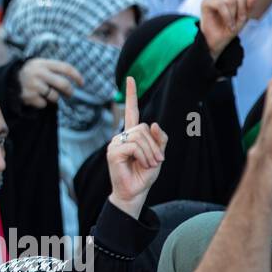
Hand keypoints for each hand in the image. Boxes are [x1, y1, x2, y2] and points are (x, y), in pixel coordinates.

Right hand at [17, 58, 82, 109]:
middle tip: (69, 94)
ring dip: (54, 98)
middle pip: (63, 84)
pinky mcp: (29, 96)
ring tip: (46, 94)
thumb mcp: (42, 65)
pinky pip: (44, 104)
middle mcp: (38, 73)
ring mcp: (33, 85)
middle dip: (69, 91)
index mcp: (43, 63)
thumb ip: (56, 70)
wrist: (11, 80)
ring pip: (54, 96)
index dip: (76, 76)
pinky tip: (36, 97)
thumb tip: (75, 82)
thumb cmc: (33, 73)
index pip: (65, 68)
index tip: (82, 83)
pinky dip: (42, 103)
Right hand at [107, 76, 167, 211]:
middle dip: (154, 144)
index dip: (131, 95)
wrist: (135, 192)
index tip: (130, 78)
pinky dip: (143, 156)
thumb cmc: (145, 174)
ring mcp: (115, 143)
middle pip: (143, 127)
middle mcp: (121, 136)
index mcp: (132, 135)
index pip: (131, 111)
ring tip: (149, 164)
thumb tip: (153, 123)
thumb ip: (159, 138)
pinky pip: (134, 146)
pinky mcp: (113, 152)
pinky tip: (141, 165)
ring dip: (150, 152)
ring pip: (140, 136)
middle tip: (156, 160)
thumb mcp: (158, 154)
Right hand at [199, 0, 256, 57]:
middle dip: (243, 6)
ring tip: (231, 23)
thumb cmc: (230, 29)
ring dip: (235, 14)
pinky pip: (223, 5)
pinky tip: (227, 24)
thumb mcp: (244, 18)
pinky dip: (228, 16)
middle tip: (239, 20)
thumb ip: (249, 6)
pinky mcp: (206, 2)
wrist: (217, 41)